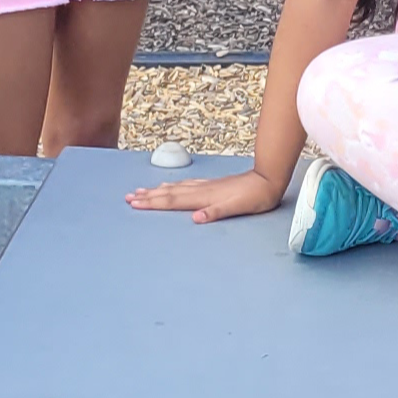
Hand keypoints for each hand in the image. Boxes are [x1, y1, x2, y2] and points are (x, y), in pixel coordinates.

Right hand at [126, 170, 281, 222]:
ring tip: (141, 190)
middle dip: (148, 196)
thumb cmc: (255, 197)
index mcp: (204, 197)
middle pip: (168, 193)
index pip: (173, 201)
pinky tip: (169, 184)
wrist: (268, 180)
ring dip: (156, 190)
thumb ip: (217, 212)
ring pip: (174, 187)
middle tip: (129, 197)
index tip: (135, 203)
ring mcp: (205, 186)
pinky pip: (184, 185)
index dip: (153, 203)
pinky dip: (172, 185)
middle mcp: (201, 190)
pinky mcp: (211, 185)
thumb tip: (196, 218)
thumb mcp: (238, 208)